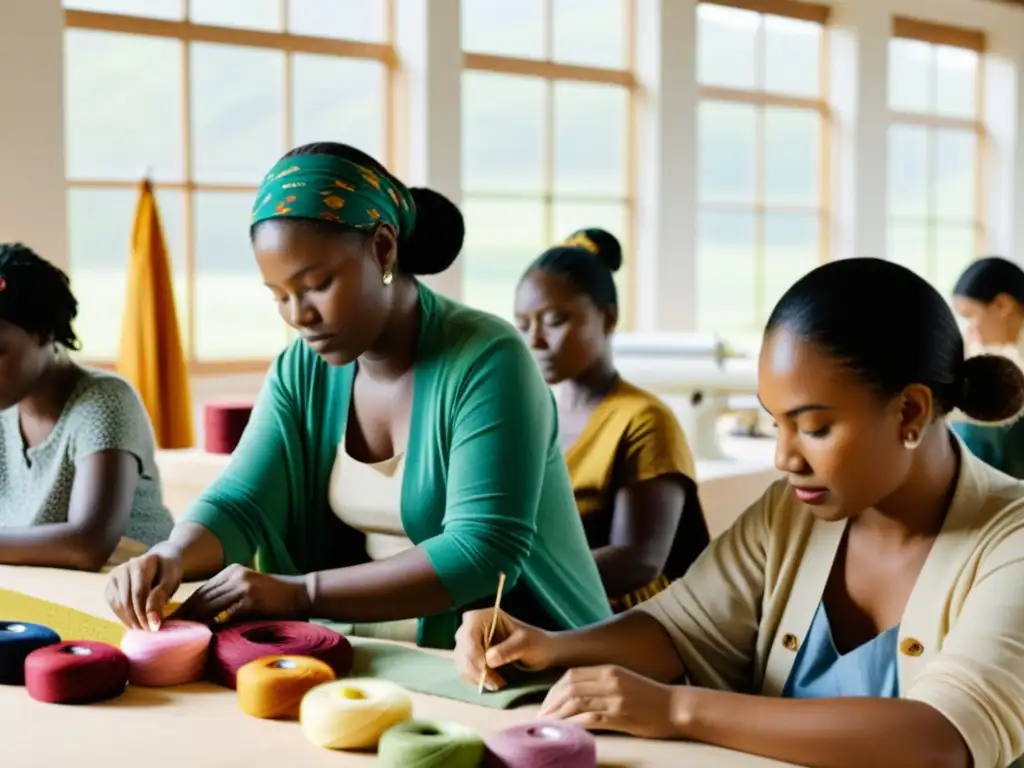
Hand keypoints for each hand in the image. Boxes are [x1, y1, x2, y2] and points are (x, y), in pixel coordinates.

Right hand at [105, 543, 183, 630]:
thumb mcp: (171, 580)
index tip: (153, 628)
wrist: (159, 561)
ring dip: (130, 620)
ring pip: (118, 604)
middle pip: (127, 600)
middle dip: (137, 619)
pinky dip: (123, 617)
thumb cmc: (168, 571)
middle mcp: (124, 568)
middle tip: (148, 632)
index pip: (139, 593)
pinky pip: (113, 605)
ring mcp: (114, 576)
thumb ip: (161, 596)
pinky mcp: (109, 585)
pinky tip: (134, 623)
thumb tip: (153, 622)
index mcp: (142, 563)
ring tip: (143, 629)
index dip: (145, 613)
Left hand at [170, 564, 311, 624]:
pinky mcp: (251, 599)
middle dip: (184, 614)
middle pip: (201, 596)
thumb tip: (208, 618)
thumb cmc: (278, 597)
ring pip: (209, 605)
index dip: (186, 606)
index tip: (173, 620)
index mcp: (233, 571)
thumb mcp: (251, 590)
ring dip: (193, 622)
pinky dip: (213, 625)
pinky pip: (225, 615)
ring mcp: (243, 586)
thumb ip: (230, 598)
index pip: (202, 590)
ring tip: (180, 635)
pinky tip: (204, 636)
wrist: (304, 593)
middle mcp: (235, 575)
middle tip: (169, 630)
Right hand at [454, 608, 555, 690]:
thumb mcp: (526, 644)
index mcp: (484, 616)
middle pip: (462, 650)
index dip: (474, 654)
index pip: (468, 635)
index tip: (487, 670)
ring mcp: (470, 641)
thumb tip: (489, 659)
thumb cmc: (536, 643)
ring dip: (477, 677)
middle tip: (496, 683)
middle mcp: (472, 626)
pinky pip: (464, 670)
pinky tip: (493, 682)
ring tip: (498, 683)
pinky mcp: (471, 656)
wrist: (542, 653)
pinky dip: (476, 679)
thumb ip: (508, 649)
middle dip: (476, 669)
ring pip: (461, 662)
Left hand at [538, 665, 688, 739]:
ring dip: (557, 715)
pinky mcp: (620, 716)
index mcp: (609, 670)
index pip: (572, 675)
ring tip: (546, 726)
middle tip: (540, 716)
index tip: (546, 703)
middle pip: (569, 688)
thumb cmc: (650, 697)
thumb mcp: (624, 681)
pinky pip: (589, 719)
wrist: (676, 707)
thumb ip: (602, 683)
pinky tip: (564, 732)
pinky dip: (572, 725)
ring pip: (575, 702)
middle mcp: (609, 681)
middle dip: (551, 702)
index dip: (554, 689)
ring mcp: (614, 698)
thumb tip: (575, 694)